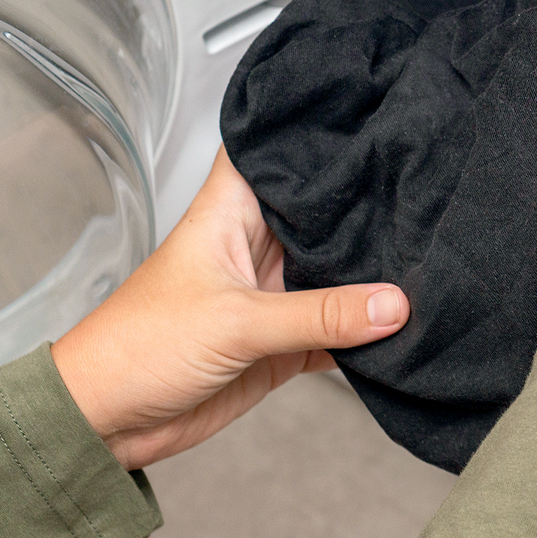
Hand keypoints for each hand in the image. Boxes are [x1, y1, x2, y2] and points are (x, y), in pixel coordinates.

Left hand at [51, 148, 408, 469]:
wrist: (107, 424)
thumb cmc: (136, 349)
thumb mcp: (235, 323)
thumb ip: (318, 315)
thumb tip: (393, 305)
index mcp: (230, 214)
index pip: (271, 149)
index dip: (311, 128)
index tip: (367, 113)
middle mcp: (254, 246)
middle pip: (319, 212)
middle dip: (364, 207)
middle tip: (423, 191)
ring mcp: (271, 295)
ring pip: (335, 274)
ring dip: (371, 277)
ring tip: (429, 257)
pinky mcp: (281, 343)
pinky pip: (336, 331)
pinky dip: (365, 334)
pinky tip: (403, 328)